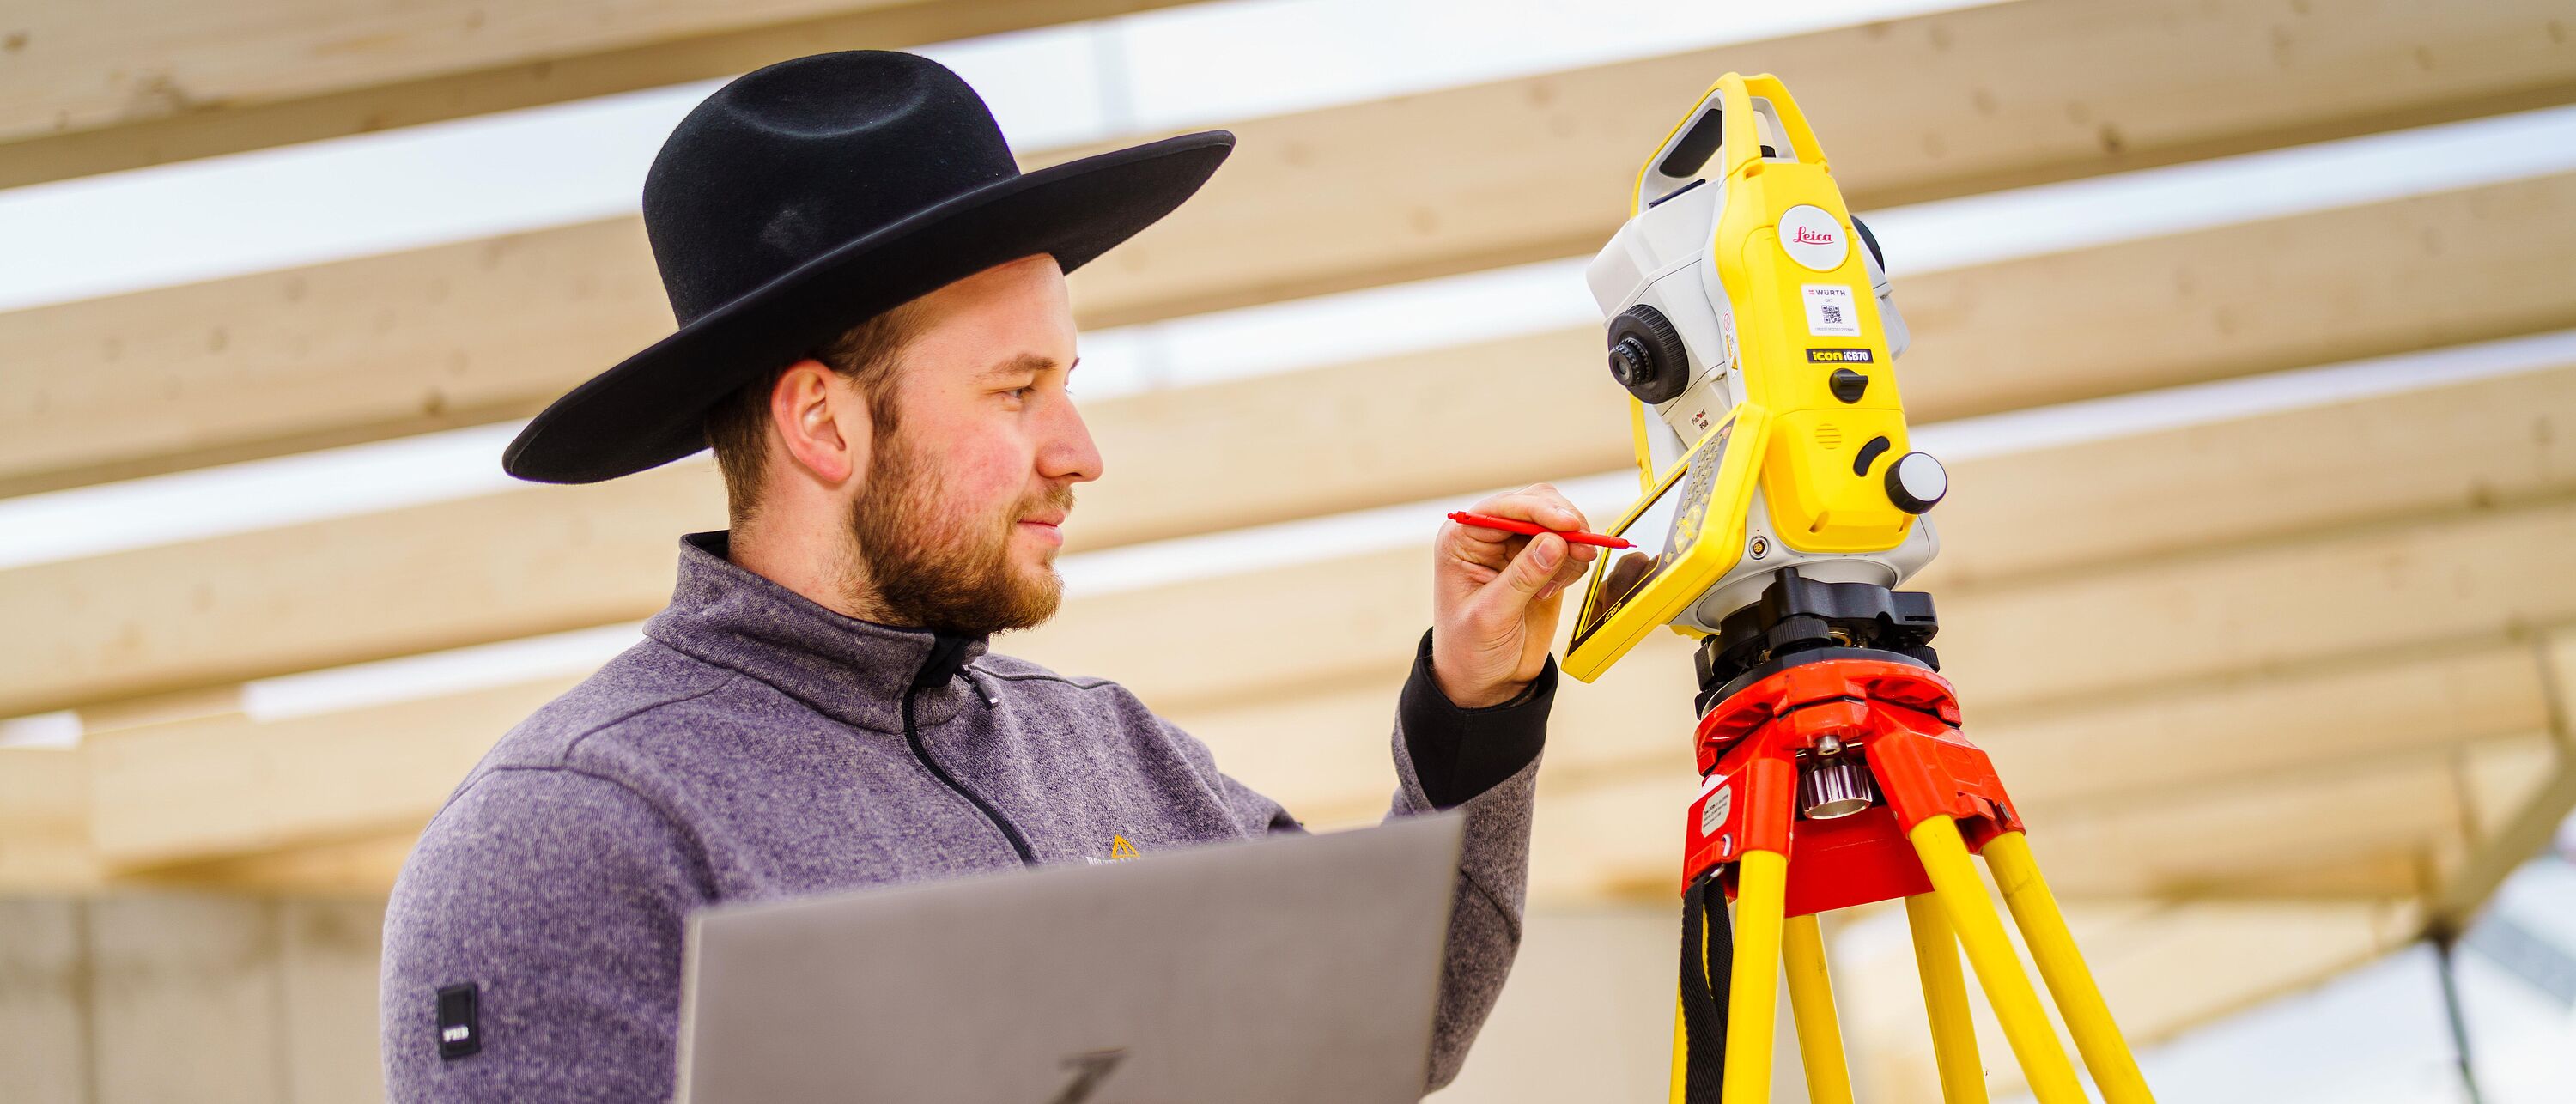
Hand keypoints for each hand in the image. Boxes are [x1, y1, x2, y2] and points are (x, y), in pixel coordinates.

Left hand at [1430, 483, 1598, 706]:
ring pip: (1558, 522)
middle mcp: (1488, 535)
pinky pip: (1568, 546)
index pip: (1503, 508)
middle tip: (1585, 550)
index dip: (1539, 510)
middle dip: (1564, 525)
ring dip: (1571, 548)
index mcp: (1463, 539)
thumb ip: (1522, 577)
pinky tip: (1553, 590)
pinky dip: (1573, 563)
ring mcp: (1516, 547)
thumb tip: (1555, 542)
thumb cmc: (1470, 649)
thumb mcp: (1492, 616)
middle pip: (1536, 503)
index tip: (1569, 525)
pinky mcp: (1540, 561)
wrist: (1486, 679)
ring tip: (1554, 587)